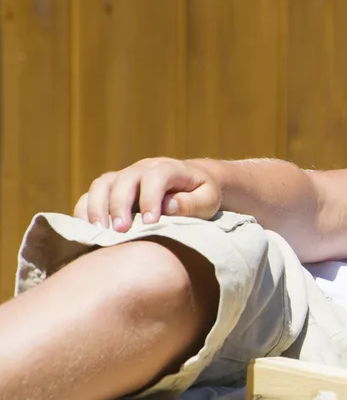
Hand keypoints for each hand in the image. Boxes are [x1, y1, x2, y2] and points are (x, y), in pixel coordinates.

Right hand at [73, 157, 221, 231]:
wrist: (196, 181)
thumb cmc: (204, 194)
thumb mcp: (208, 200)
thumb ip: (192, 203)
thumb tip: (168, 207)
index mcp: (170, 168)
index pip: (155, 177)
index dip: (150, 198)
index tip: (150, 222)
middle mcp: (144, 168)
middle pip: (124, 180)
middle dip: (119, 206)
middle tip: (120, 231)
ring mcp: (126, 175)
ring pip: (103, 184)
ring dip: (97, 207)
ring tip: (100, 232)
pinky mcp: (114, 186)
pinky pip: (92, 193)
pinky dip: (85, 208)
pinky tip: (87, 228)